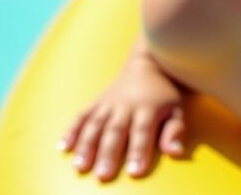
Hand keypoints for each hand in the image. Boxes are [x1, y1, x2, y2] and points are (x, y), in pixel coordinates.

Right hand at [58, 55, 187, 180]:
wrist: (149, 64)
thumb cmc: (166, 94)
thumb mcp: (178, 110)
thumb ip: (175, 131)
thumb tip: (174, 152)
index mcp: (148, 108)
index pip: (142, 132)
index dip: (138, 151)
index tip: (135, 172)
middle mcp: (126, 105)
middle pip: (115, 130)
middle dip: (108, 153)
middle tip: (102, 175)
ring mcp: (108, 103)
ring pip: (95, 124)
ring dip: (85, 145)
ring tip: (79, 166)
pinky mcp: (97, 102)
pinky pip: (81, 116)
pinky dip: (71, 131)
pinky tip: (62, 147)